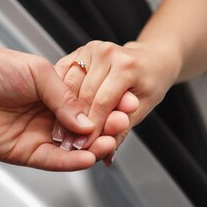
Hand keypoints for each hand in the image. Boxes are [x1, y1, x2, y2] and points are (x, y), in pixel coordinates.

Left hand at [0, 48, 117, 170]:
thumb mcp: (40, 72)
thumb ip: (65, 97)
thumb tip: (87, 121)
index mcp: (53, 94)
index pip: (87, 105)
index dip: (106, 107)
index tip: (126, 105)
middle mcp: (47, 116)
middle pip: (84, 128)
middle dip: (105, 127)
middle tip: (121, 123)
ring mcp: (38, 135)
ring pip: (73, 147)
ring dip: (94, 146)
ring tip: (111, 140)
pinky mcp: (26, 153)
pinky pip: (55, 160)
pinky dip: (73, 161)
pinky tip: (90, 156)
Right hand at [56, 41, 180, 153]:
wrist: (150, 59)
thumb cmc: (150, 81)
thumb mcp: (143, 108)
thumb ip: (121, 131)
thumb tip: (106, 156)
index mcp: (126, 66)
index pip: (103, 102)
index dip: (92, 128)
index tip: (84, 148)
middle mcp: (106, 53)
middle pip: (83, 95)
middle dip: (75, 124)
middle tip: (70, 145)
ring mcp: (90, 49)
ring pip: (68, 86)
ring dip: (62, 112)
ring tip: (62, 134)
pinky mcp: (78, 51)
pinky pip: (62, 76)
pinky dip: (58, 96)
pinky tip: (56, 113)